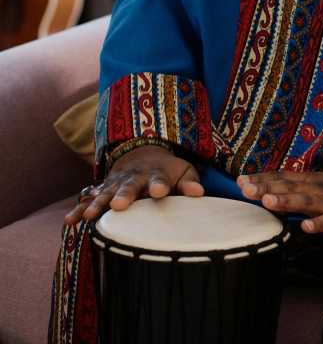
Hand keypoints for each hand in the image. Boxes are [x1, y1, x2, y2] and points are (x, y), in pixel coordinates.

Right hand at [65, 143, 202, 224]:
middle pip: (128, 187)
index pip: (159, 180)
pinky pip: (87, 202)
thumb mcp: (183, 170)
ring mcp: (115, 185)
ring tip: (91, 216)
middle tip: (120, 205)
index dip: (159, 185)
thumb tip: (199, 193)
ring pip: (104, 195)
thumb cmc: (167, 169)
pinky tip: (70, 222)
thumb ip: (189, 182)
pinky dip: (78, 210)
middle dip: (124, 195)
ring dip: (97, 205)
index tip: (159, 192)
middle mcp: (133, 179)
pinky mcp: (101, 192)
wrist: (141, 153)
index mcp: (155, 174)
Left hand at [238, 171, 322, 244]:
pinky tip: (306, 227)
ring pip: (307, 202)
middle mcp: (319, 188)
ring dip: (287, 201)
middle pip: (290, 187)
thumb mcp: (316, 188)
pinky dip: (318, 224)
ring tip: (268, 201)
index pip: (283, 177)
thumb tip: (262, 191)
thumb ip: (293, 189)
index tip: (240, 181)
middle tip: (246, 189)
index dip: (263, 179)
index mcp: (311, 180)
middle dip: (267, 188)